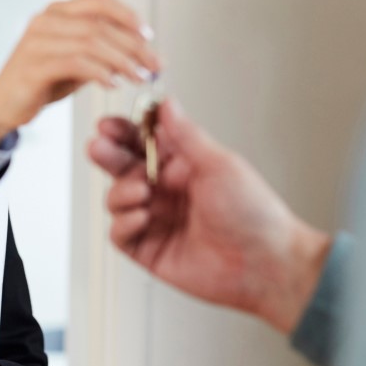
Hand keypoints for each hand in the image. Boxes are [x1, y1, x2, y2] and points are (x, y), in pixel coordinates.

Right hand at [0, 0, 158, 142]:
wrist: (2, 105)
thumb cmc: (40, 82)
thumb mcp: (75, 62)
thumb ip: (101, 53)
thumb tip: (142, 53)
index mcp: (57, 13)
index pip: (99, 1)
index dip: (128, 15)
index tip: (149, 36)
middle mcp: (46, 20)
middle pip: (100, 24)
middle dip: (134, 45)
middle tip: (154, 64)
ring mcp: (37, 42)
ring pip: (91, 42)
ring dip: (122, 61)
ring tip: (139, 77)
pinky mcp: (33, 66)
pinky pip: (75, 63)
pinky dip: (100, 73)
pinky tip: (112, 85)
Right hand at [87, 99, 331, 333]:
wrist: (266, 262)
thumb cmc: (253, 212)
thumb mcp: (218, 163)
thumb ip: (185, 135)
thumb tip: (166, 103)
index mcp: (180, 166)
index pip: (140, 142)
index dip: (121, 132)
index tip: (107, 125)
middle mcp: (164, 191)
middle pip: (120, 167)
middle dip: (106, 155)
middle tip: (98, 147)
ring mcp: (155, 220)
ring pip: (115, 199)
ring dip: (121, 192)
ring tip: (142, 193)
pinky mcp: (149, 250)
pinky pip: (119, 234)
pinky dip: (124, 224)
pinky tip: (142, 218)